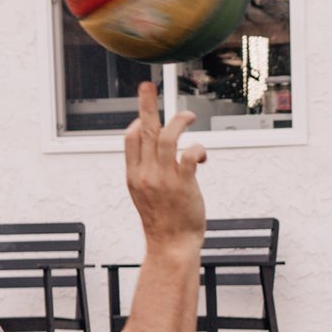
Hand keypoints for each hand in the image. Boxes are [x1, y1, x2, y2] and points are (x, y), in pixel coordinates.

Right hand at [124, 80, 206, 245]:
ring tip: (189, 116)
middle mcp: (145, 174)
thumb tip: (157, 156)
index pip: (129, 138)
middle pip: (144, 130)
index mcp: (133, 176)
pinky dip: (197, 148)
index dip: (137, 122)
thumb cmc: (163, 222)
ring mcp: (163, 178)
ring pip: (167, 137)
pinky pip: (189, 154)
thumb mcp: (145, 196)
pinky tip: (202, 155)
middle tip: (147, 84)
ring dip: (179, 121)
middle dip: (146, 104)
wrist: (171, 246)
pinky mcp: (183, 184)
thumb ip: (147, 174)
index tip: (146, 116)